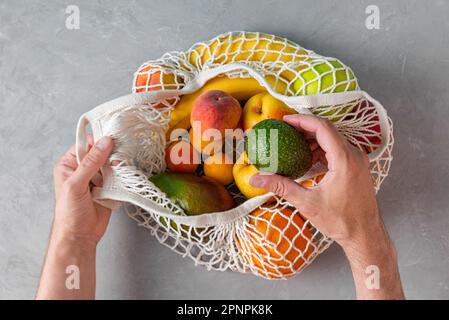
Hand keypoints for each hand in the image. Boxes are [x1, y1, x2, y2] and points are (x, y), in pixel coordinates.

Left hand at [52, 136, 113, 243]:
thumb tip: (105, 143)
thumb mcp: (76, 185)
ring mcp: (97, 178)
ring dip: (118, 166)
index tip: (113, 138)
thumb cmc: (69, 213)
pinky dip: (123, 176)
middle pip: (101, 153)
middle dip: (111, 154)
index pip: (86, 145)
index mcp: (69, 164)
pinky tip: (125, 177)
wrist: (80, 237)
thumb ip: (91, 163)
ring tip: (121, 169)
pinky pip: (118, 177)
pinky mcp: (109, 188)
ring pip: (111, 164)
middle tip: (119, 156)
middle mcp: (83, 169)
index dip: (99, 141)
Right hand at [250, 114, 402, 298]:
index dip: (302, 120)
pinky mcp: (357, 168)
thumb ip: (281, 186)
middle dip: (305, 127)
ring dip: (313, 138)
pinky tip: (307, 157)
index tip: (285, 120)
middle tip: (285, 128)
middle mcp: (354, 156)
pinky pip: (338, 149)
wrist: (365, 235)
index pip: (322, 128)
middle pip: (328, 130)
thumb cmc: (342, 221)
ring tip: (293, 142)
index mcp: (344, 160)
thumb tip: (257, 178)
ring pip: (333, 139)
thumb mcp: (307, 202)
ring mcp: (358, 161)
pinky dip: (321, 149)